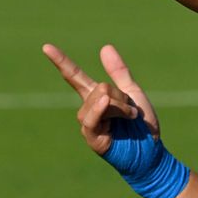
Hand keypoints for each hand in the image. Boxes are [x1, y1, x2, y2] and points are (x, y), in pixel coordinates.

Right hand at [43, 42, 160, 156]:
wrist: (152, 151)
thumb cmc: (142, 125)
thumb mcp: (132, 93)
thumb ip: (118, 72)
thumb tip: (105, 47)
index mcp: (96, 97)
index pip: (74, 76)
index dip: (61, 61)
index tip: (46, 47)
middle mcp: (88, 109)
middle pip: (98, 88)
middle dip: (120, 96)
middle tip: (133, 112)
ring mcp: (89, 125)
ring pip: (98, 100)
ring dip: (120, 106)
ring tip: (132, 117)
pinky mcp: (92, 139)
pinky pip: (90, 119)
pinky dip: (97, 109)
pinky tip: (105, 104)